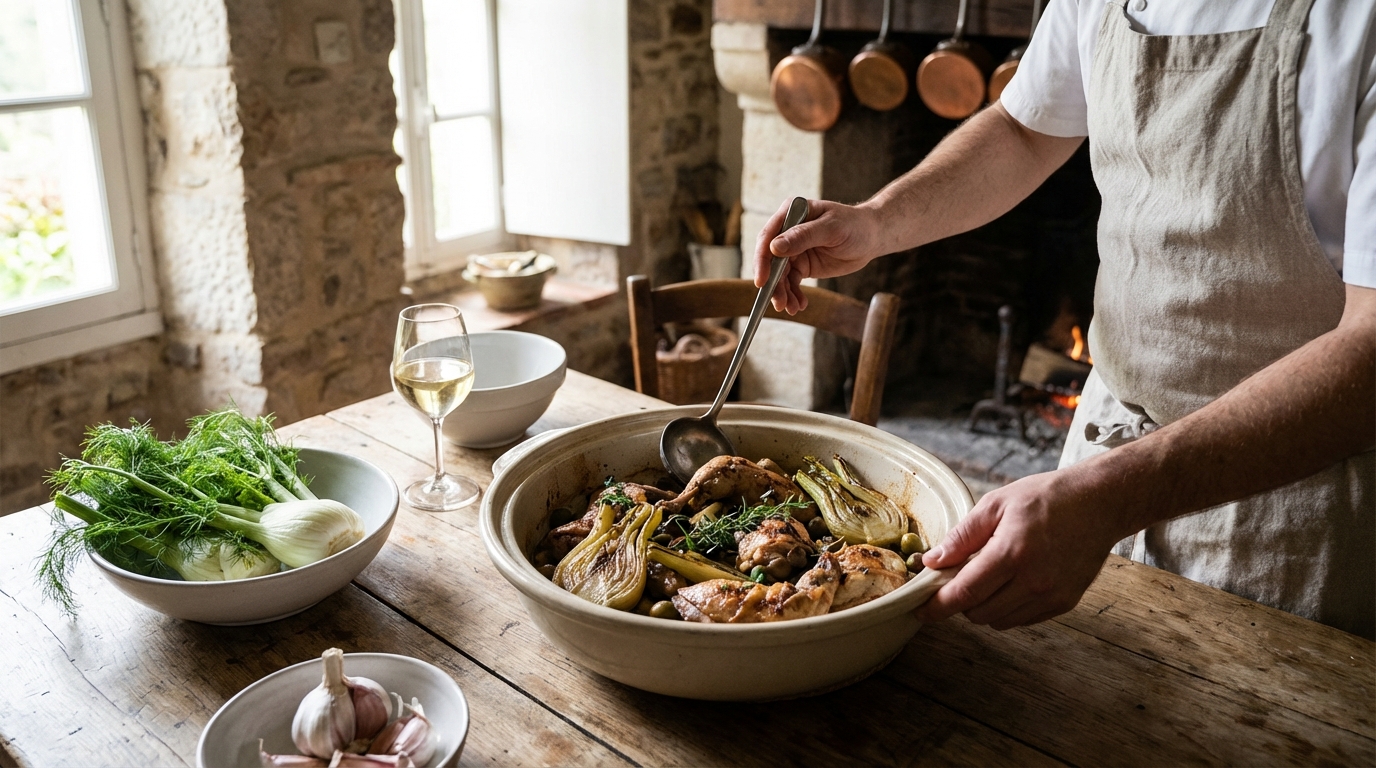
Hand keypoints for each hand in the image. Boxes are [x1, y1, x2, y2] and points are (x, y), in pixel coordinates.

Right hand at [752, 198, 880, 313]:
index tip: (762, 281)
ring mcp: (793, 250)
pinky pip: (791, 282)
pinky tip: (799, 305)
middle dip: (773, 283)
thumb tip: (774, 248)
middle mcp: (787, 232)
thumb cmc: (854, 225)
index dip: (762, 260)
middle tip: (779, 303)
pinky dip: (793, 294)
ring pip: (779, 275)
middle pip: (770, 260)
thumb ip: (803, 236)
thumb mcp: (831, 228)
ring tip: (790, 308)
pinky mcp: (801, 265)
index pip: (768, 237)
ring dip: (782, 293)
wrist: (870, 237)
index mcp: (790, 214)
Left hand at [913, 468, 1124, 629]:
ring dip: (984, 607)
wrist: (1100, 503)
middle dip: (960, 602)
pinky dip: (1008, 608)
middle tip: (959, 578)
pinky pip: (1023, 619)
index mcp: (1011, 553)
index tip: (921, 609)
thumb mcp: (996, 504)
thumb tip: (933, 561)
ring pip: (999, 621)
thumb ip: (962, 536)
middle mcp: (1033, 581)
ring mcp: (1051, 595)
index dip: (938, 606)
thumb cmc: (1046, 498)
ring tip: (989, 576)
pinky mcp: (1065, 602)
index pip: (965, 594)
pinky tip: (1011, 582)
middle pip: (979, 613)